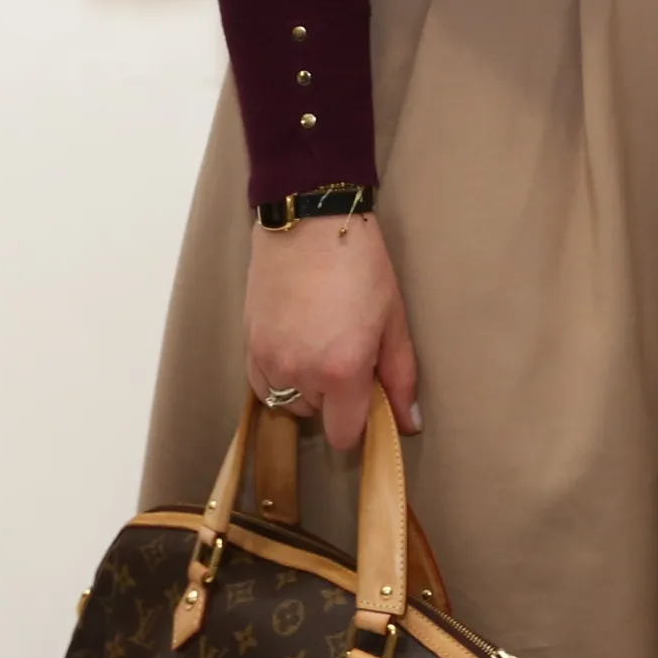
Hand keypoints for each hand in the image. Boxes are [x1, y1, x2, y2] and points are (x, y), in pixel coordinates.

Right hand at [246, 212, 419, 451]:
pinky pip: (265, 388)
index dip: (362, 424)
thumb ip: (401, 375)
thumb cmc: (360, 264)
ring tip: (323, 342)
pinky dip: (282, 378)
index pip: (346, 435)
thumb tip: (409, 422)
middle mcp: (301, 374)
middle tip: (350, 352)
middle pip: (320, 416)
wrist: (309, 223)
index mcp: (343, 370)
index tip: (370, 399)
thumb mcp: (393, 316)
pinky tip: (298, 344)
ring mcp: (269, 363)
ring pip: (293, 403)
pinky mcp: (249, 349)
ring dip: (309, 388)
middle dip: (338, 396)